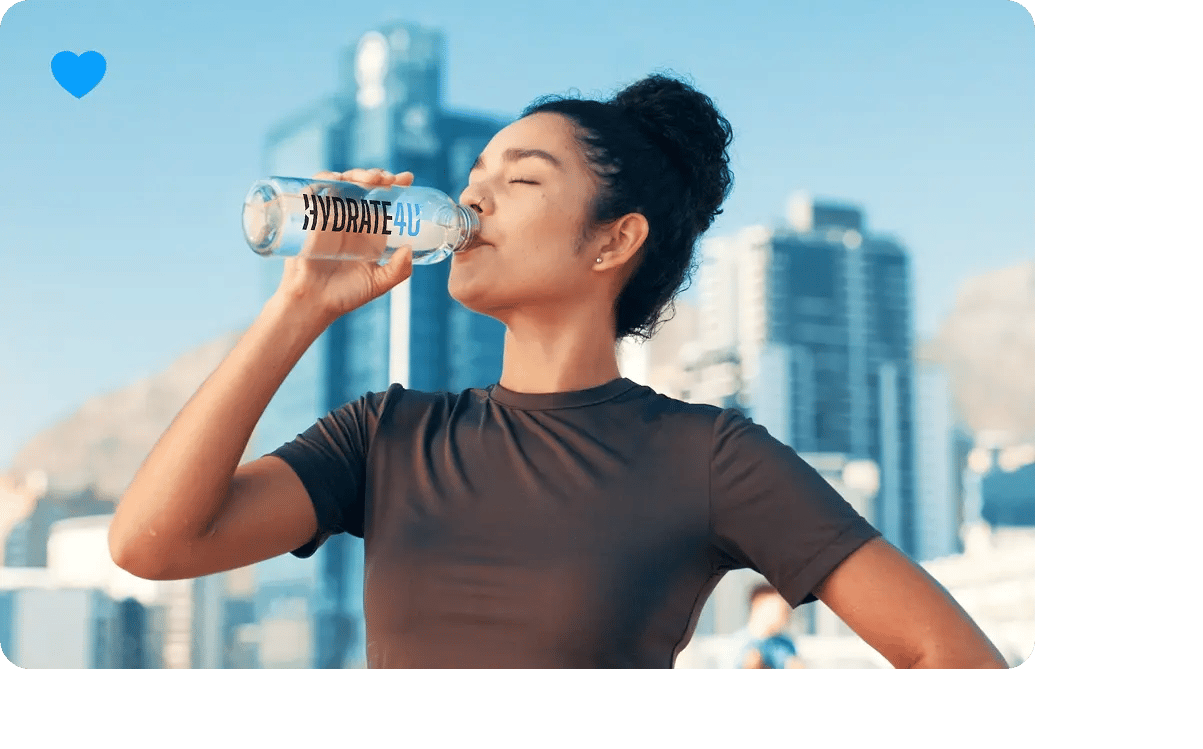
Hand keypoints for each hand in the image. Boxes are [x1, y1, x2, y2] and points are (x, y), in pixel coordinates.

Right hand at [274, 168, 415, 322]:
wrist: (314, 304)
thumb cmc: (345, 295)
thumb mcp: (378, 283)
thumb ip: (398, 270)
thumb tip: (410, 249)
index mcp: (369, 229)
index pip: (383, 200)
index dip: (396, 185)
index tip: (407, 178)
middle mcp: (350, 219)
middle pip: (364, 185)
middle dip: (377, 175)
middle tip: (389, 180)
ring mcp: (329, 216)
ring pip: (342, 182)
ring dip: (356, 174)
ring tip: (371, 179)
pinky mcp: (309, 217)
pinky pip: (313, 190)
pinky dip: (324, 180)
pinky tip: (337, 181)